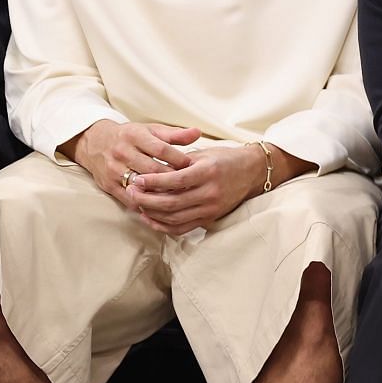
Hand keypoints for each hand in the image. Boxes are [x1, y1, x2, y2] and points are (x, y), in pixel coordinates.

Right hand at [66, 120, 198, 202]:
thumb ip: (174, 134)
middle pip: (153, 171)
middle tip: (189, 186)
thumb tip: (197, 133)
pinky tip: (159, 205)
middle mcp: (122, 152)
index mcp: (135, 135)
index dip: (179, 160)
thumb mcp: (150, 130)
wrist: (95, 143)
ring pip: (142, 187)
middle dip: (173, 180)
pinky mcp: (109, 185)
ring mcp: (114, 170)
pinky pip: (131, 199)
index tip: (192, 167)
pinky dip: (146, 204)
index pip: (162, 150)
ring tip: (177, 197)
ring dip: (161, 194)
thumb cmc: (129, 137)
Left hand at [124, 146, 262, 235]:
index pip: (174, 180)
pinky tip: (149, 218)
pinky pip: (182, 228)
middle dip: (146, 199)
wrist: (251, 171)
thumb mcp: (201, 154)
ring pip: (174, 218)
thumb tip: (150, 170)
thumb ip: (177, 163)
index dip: (152, 182)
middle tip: (130, 192)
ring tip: (136, 204)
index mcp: (207, 172)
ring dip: (152, 213)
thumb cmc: (223, 158)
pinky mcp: (210, 219)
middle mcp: (210, 193)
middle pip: (172, 203)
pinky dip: (163, 226)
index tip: (136, 179)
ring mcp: (210, 209)